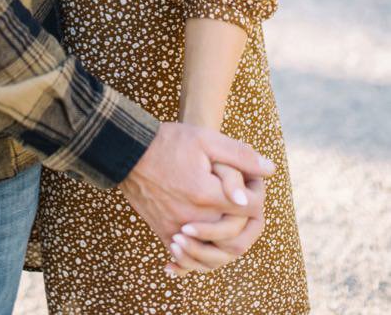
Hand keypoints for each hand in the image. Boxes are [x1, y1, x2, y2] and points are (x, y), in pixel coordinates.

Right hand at [118, 122, 271, 258]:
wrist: (125, 151)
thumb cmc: (167, 142)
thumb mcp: (205, 139)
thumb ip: (239, 155)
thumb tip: (270, 170)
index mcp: (208, 196)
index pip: (253, 209)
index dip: (258, 195)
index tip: (252, 184)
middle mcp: (195, 218)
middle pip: (238, 235)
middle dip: (247, 221)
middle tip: (243, 205)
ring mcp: (177, 228)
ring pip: (214, 253)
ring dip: (227, 243)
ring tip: (229, 230)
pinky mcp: (162, 231)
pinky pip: (186, 255)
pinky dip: (198, 256)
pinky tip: (203, 246)